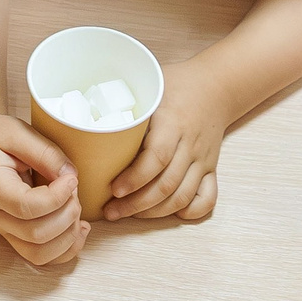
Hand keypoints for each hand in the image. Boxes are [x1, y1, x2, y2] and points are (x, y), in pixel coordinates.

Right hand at [0, 110, 84, 268]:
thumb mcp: (17, 132)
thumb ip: (45, 153)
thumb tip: (71, 175)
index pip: (27, 208)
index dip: (57, 197)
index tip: (72, 178)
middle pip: (37, 234)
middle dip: (66, 214)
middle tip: (73, 187)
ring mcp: (5, 229)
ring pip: (39, 254)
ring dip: (68, 236)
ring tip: (76, 207)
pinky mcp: (16, 234)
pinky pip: (41, 256)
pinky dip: (66, 249)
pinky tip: (79, 228)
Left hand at [101, 79, 227, 222]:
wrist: (215, 86)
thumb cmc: (176, 85)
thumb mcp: (149, 90)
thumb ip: (126, 108)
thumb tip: (86, 121)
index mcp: (172, 123)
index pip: (156, 158)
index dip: (135, 178)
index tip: (113, 189)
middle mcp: (189, 145)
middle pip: (166, 185)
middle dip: (136, 204)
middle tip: (111, 211)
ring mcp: (202, 160)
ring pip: (182, 197)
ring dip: (154, 212)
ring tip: (130, 214)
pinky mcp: (211, 169)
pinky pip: (207, 198)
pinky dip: (189, 212)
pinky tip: (168, 213)